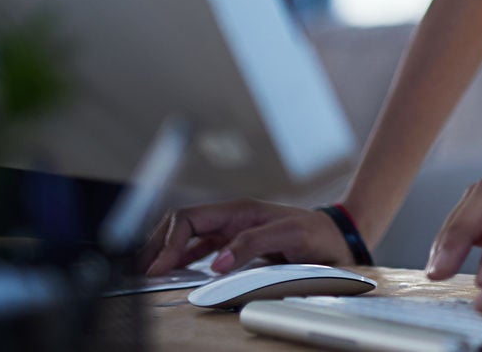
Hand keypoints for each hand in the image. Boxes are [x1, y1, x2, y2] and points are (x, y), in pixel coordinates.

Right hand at [142, 199, 350, 274]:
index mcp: (239, 210)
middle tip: (142, 270)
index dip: (169, 241)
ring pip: (188, 236)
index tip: (160, 266)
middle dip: (158, 244)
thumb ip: (252, 244)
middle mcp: (232, 217)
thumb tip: (216, 262)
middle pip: (181, 224)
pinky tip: (175, 270)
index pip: (189, 218)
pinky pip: (201, 248)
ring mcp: (233, 230)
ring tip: (149, 271)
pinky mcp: (238, 244)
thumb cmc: (318, 233)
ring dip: (167, 250)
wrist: (339, 237)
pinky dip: (183, 258)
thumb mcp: (289, 235)